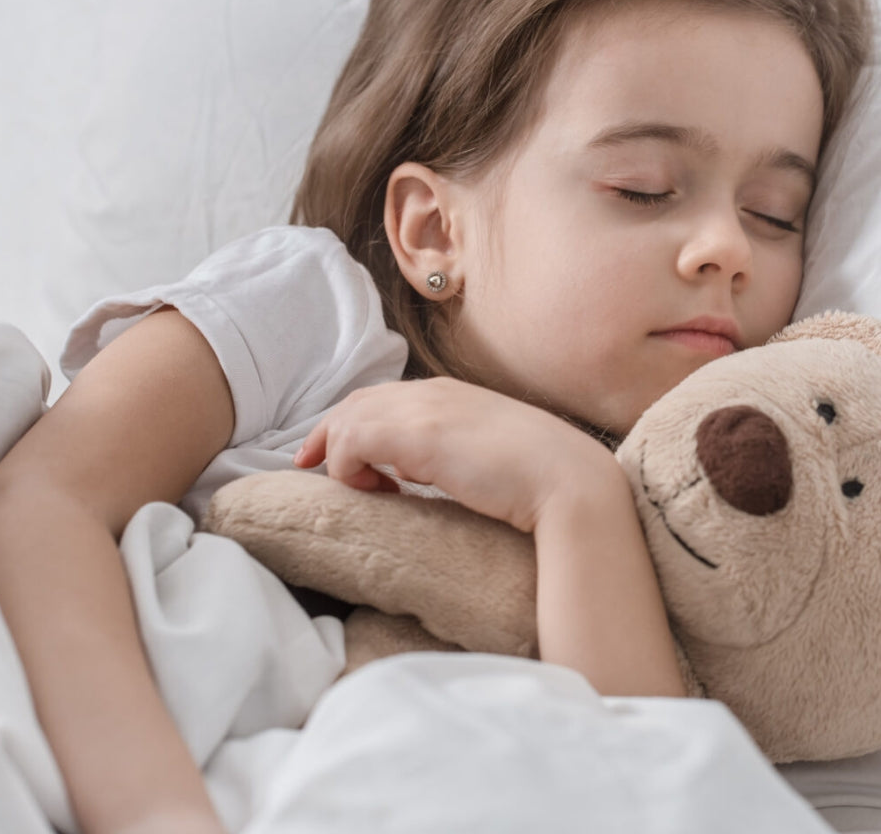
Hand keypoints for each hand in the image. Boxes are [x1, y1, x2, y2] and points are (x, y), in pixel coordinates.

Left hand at [294, 378, 620, 532]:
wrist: (570, 481)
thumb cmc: (542, 480)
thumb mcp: (491, 454)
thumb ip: (457, 452)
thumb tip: (430, 471)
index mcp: (454, 394)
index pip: (386, 398)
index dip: (355, 423)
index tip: (340, 457)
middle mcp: (435, 392)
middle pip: (360, 401)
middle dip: (330, 432)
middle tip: (310, 463)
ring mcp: (426, 409)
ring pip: (351, 417)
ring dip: (339, 451)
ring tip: (350, 486)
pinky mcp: (418, 434)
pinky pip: (354, 439)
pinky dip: (347, 464)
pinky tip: (368, 489)